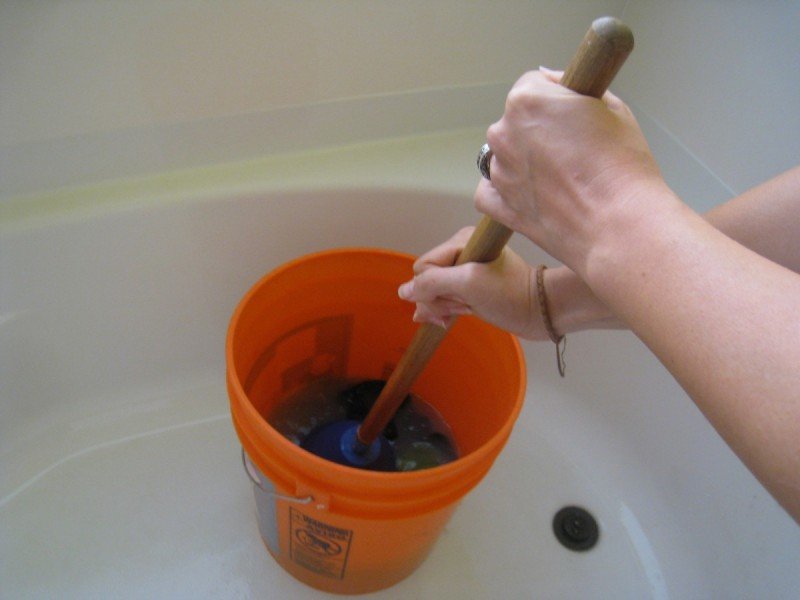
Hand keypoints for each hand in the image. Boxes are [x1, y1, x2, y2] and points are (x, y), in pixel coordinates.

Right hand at [398, 227, 543, 339]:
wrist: (540, 312)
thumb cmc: (509, 295)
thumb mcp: (469, 285)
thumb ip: (432, 284)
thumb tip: (402, 291)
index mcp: (460, 241)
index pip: (423, 267)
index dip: (432, 289)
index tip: (458, 300)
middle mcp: (460, 251)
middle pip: (427, 280)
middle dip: (439, 300)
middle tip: (464, 306)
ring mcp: (465, 270)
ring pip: (434, 292)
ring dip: (445, 307)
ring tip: (467, 310)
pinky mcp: (469, 286)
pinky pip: (444, 297)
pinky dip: (447, 309)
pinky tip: (458, 315)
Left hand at [479, 67, 665, 275]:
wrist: (618, 223)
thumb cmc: (621, 166)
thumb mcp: (612, 107)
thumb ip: (572, 88)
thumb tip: (548, 78)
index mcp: (526, 101)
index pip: (532, 84)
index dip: (556, 97)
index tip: (573, 113)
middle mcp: (504, 134)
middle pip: (516, 121)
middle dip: (538, 129)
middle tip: (573, 149)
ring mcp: (499, 171)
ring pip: (505, 155)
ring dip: (525, 161)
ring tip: (562, 178)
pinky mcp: (500, 206)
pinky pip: (490, 192)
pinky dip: (504, 192)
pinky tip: (531, 194)